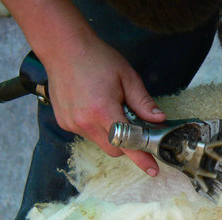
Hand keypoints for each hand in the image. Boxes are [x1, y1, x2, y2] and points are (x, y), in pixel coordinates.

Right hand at [44, 36, 165, 175]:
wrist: (63, 47)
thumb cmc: (96, 58)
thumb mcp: (127, 77)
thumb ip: (143, 102)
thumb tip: (159, 119)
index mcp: (103, 110)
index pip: (127, 143)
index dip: (141, 158)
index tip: (152, 169)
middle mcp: (85, 122)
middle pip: (115, 149)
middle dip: (127, 143)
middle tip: (131, 122)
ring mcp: (72, 124)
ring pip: (101, 143)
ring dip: (111, 135)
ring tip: (108, 108)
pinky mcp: (64, 122)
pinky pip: (87, 134)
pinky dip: (96, 128)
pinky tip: (94, 107)